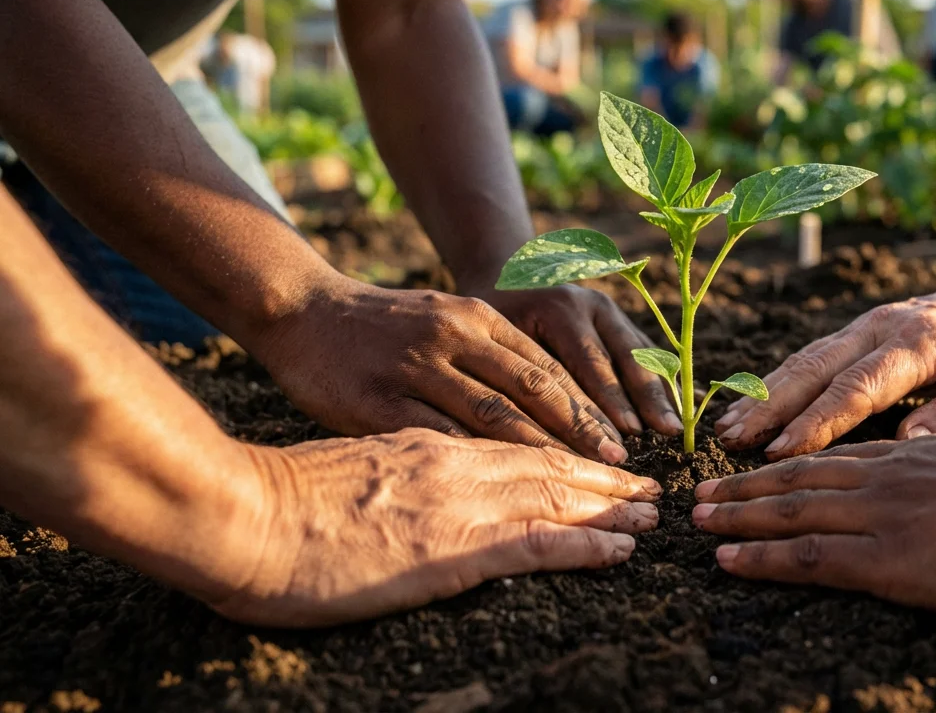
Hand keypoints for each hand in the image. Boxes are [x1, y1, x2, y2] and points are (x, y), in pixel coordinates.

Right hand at [209, 429, 661, 626]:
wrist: (235, 511)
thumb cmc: (274, 496)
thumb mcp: (345, 466)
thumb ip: (390, 468)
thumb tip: (413, 485)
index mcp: (422, 437)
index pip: (510, 437)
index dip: (562, 447)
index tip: (596, 458)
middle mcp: (451, 458)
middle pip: (546, 459)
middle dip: (601, 473)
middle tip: (646, 484)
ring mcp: (454, 500)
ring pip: (554, 494)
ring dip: (609, 505)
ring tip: (649, 512)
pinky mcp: (450, 547)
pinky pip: (538, 542)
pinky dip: (586, 544)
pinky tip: (621, 549)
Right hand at [250, 275, 627, 462]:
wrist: (301, 310)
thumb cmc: (381, 327)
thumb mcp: (445, 320)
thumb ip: (491, 357)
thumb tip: (550, 404)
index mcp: (477, 317)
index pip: (549, 367)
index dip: (590, 407)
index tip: (624, 444)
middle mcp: (455, 335)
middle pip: (535, 390)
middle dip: (583, 433)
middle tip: (622, 471)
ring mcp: (417, 366)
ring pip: (495, 415)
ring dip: (545, 455)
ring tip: (580, 491)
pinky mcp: (378, 398)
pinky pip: (439, 437)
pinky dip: (477, 466)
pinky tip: (505, 497)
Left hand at [475, 285, 682, 435]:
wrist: (500, 271)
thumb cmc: (486, 315)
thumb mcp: (489, 338)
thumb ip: (514, 378)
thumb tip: (526, 434)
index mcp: (561, 309)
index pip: (589, 364)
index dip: (609, 404)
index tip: (625, 438)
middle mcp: (593, 306)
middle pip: (627, 357)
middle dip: (648, 399)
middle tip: (668, 433)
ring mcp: (610, 310)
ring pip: (644, 354)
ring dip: (661, 392)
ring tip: (677, 427)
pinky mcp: (618, 320)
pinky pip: (646, 352)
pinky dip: (663, 379)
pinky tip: (681, 405)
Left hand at [691, 433, 935, 618]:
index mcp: (922, 455)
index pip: (842, 459)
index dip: (796, 464)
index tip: (763, 470)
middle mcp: (891, 475)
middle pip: (802, 478)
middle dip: (749, 486)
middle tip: (704, 494)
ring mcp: (885, 514)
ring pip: (790, 510)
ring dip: (738, 515)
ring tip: (698, 520)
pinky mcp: (889, 558)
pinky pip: (806, 556)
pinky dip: (759, 556)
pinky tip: (726, 559)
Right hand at [714, 274, 935, 457]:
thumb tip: (913, 439)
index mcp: (923, 340)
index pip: (862, 385)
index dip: (820, 420)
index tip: (784, 452)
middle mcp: (882, 326)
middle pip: (816, 368)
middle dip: (772, 407)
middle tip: (733, 443)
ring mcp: (863, 326)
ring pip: (802, 361)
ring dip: (762, 396)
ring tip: (725, 431)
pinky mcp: (854, 335)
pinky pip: (807, 360)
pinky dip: (773, 386)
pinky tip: (744, 410)